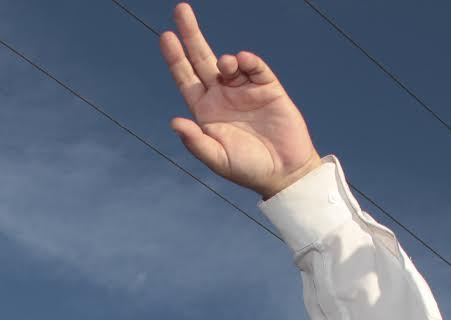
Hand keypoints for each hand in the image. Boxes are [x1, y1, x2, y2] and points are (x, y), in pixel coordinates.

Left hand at [161, 4, 321, 196]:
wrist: (285, 172)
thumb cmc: (248, 169)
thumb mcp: (218, 159)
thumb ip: (196, 142)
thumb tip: (175, 122)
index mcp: (205, 111)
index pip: (185, 78)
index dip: (175, 57)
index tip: (166, 36)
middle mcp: (222, 96)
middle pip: (201, 59)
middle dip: (191, 34)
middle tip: (180, 10)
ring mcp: (245, 90)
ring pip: (229, 63)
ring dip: (225, 59)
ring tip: (226, 65)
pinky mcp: (268, 88)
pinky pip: (255, 67)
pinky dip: (248, 61)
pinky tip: (242, 62)